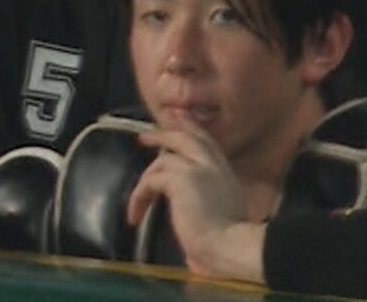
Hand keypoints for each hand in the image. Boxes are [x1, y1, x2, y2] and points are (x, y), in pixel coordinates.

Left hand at [127, 129, 263, 283]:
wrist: (231, 246)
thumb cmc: (229, 243)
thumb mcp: (224, 216)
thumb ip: (210, 204)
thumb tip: (192, 210)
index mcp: (226, 177)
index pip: (208, 145)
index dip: (192, 131)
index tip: (179, 120)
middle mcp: (214, 168)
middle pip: (189, 138)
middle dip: (168, 132)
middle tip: (146, 133)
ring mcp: (198, 169)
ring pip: (165, 158)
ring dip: (147, 174)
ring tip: (136, 191)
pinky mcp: (180, 179)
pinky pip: (151, 180)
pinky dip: (139, 197)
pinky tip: (135, 214)